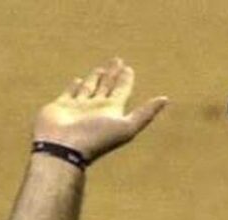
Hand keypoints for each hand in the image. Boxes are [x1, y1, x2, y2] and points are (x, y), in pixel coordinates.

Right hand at [33, 58, 166, 162]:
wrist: (63, 149)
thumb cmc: (94, 139)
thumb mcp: (126, 127)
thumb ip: (145, 113)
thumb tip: (166, 99)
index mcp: (111, 111)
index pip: (121, 91)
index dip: (126, 80)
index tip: (128, 69)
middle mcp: (95, 109)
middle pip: (107, 87)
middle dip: (113, 75)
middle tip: (118, 61)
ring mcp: (78, 108)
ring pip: (89, 88)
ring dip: (95, 78)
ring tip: (101, 69)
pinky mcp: (61, 106)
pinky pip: (69, 93)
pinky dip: (74, 87)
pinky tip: (78, 80)